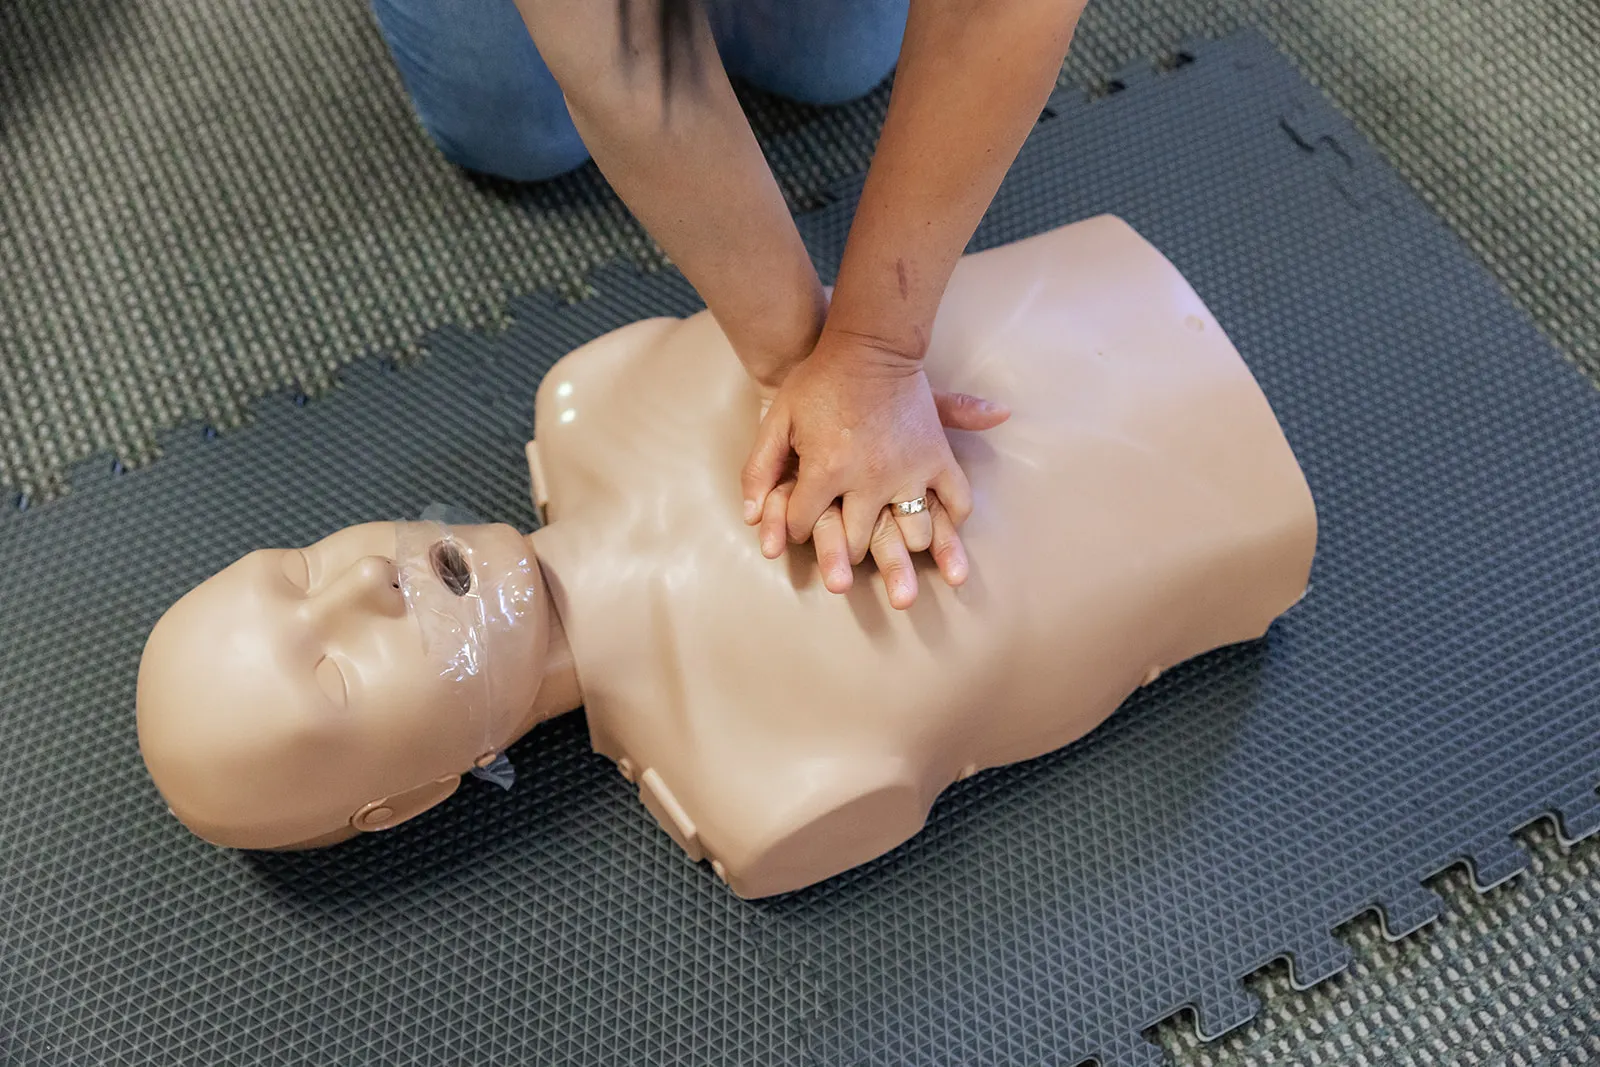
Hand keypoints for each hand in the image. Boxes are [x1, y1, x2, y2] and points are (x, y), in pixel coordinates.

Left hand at [741, 332, 1008, 606]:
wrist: (869, 345)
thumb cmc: (817, 381)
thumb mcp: (777, 421)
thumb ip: (758, 470)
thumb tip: (750, 518)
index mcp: (826, 470)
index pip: (802, 525)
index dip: (794, 526)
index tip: (800, 520)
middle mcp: (870, 479)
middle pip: (855, 541)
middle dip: (843, 547)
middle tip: (844, 535)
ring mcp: (909, 470)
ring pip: (911, 534)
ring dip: (899, 542)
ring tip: (890, 534)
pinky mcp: (938, 457)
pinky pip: (957, 500)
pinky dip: (952, 517)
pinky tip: (938, 520)